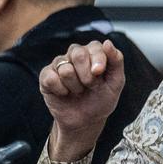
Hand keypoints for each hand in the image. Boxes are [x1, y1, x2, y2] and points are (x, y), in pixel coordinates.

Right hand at [40, 39, 125, 161]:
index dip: (98, 60)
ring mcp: (59, 64)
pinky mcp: (46, 76)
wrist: (86, 120)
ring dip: (76, 86)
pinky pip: (51, 78)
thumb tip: (108, 42)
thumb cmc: (101, 100)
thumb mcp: (116, 83)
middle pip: (78, 53)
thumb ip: (116, 61)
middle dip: (87, 76)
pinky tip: (65, 93)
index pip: (95, 46)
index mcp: (93, 53)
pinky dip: (61, 90)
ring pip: (65, 69)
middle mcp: (75, 54)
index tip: (99, 73)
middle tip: (90, 86)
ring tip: (78, 91)